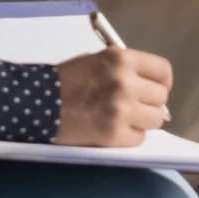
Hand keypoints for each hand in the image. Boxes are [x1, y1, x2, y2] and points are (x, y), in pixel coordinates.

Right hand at [55, 45, 174, 146]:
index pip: (163, 71)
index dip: (162, 83)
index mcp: (121, 59)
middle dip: (148, 104)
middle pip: (160, 98)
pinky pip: (139, 138)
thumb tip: (153, 89)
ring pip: (155, 120)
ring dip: (141, 122)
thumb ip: (124, 70)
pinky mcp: (114, 133)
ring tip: (120, 119)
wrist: (35, 103)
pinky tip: (109, 130)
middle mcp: (125, 82)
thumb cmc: (65, 81)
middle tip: (130, 107)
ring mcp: (121, 109)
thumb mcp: (95, 61)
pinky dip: (128, 137)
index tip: (154, 91)